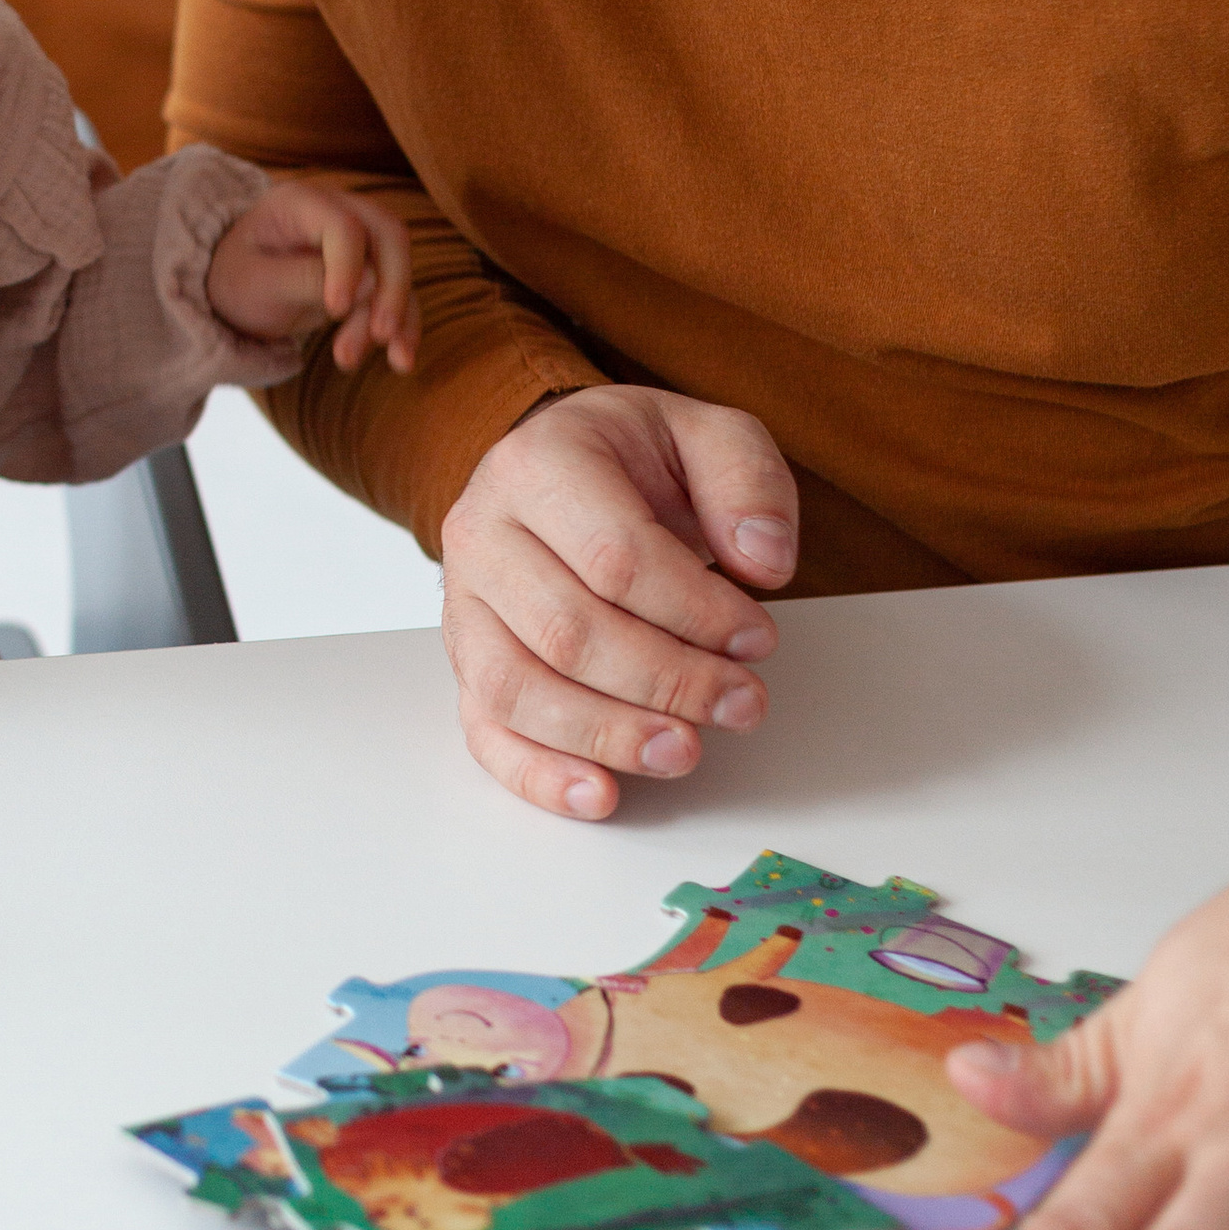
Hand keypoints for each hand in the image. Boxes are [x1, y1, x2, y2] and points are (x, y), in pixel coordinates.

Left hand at [206, 178, 418, 372]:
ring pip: (398, 269)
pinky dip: (405, 326)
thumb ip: (304, 279)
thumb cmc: (236, 279)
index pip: (344, 225)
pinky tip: (401, 361)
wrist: (233, 291)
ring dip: (397, 317)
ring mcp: (360, 241)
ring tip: (379, 360)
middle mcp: (339, 211)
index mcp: (301, 202)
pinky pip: (399, 294)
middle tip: (380, 334)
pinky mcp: (370, 272)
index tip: (335, 310)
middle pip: (390, 236)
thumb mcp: (254, 283)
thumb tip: (370, 283)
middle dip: (392, 287)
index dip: (347, 266)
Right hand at [439, 382, 795, 813]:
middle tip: (741, 703)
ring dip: (608, 734)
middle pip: (567, 632)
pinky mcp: (465, 659)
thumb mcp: (706, 434)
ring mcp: (464, 601)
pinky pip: (485, 728)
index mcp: (538, 463)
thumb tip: (764, 562)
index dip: (696, 612)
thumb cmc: (635, 458)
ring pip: (516, 688)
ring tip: (685, 751)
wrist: (566, 466)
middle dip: (667, 682)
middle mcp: (482, 531)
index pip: (616, 557)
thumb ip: (748, 482)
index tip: (757, 638)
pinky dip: (538, 773)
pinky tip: (601, 795)